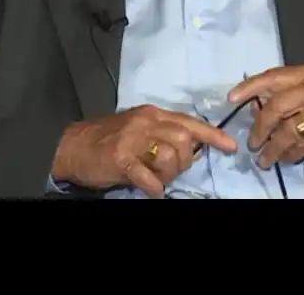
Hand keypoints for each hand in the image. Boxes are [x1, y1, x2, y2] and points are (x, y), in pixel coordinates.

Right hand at [52, 105, 237, 196]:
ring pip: (169, 157)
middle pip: (183, 139)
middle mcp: (145, 122)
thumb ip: (163, 132)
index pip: (190, 122)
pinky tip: (151, 189)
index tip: (231, 146)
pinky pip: (147, 177)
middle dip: (186, 159)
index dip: (213, 135)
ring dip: (169, 174)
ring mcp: (132, 140)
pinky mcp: (120, 159)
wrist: (71, 145)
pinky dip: (154, 187)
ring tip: (157, 179)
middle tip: (173, 170)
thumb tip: (191, 146)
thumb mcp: (138, 127)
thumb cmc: (107, 138)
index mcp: (152, 114)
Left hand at [228, 64, 303, 168]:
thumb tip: (255, 107)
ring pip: (287, 132)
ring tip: (263, 158)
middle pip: (276, 107)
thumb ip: (288, 92)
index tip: (231, 99)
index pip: (272, 77)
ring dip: (272, 148)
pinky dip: (290, 155)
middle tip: (252, 142)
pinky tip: (285, 158)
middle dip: (259, 128)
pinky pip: (302, 147)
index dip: (249, 87)